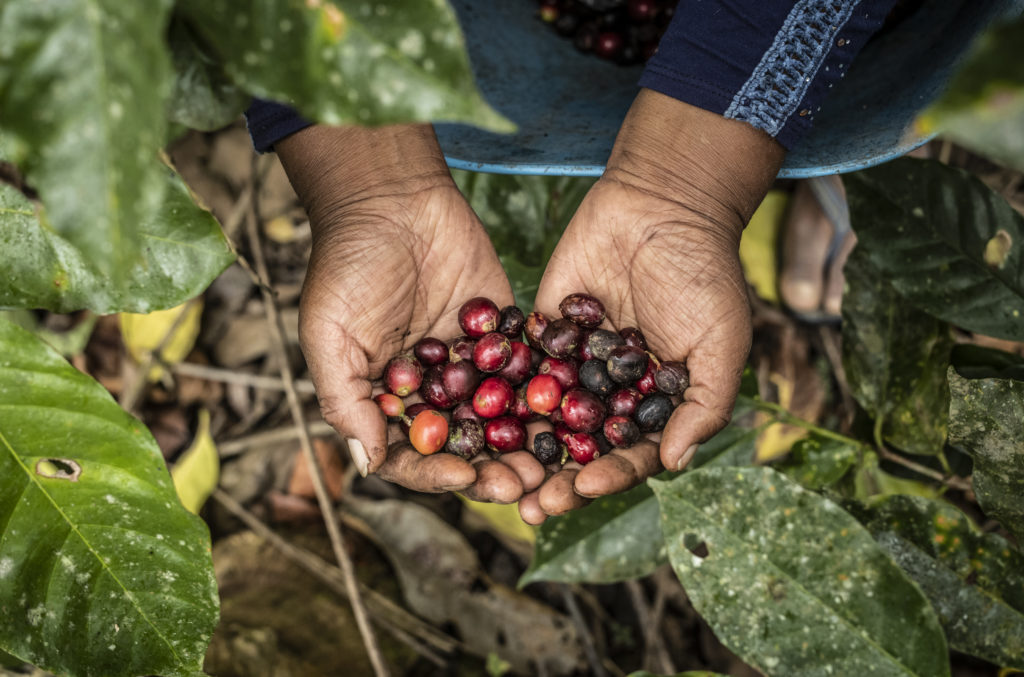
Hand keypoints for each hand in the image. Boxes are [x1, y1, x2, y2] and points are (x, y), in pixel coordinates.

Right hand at [277, 124, 539, 500]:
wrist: (391, 198)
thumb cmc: (348, 264)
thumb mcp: (330, 335)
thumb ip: (345, 400)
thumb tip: (369, 464)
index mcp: (388, 400)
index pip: (412, 454)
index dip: (435, 472)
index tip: (462, 476)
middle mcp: (432, 391)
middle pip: (465, 446)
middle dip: (491, 468)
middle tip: (520, 483)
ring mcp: (471, 365)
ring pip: (502, 418)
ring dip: (524, 443)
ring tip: (549, 461)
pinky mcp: (505, 335)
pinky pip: (528, 369)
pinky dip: (546, 392)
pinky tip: (568, 410)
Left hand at [519, 91, 785, 523]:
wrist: (662, 204)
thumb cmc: (703, 275)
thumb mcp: (721, 343)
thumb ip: (703, 404)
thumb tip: (673, 463)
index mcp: (653, 404)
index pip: (628, 454)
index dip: (608, 476)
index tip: (584, 490)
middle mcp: (609, 393)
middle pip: (578, 448)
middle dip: (556, 479)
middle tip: (530, 505)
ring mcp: (573, 365)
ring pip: (544, 418)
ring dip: (522, 451)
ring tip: (495, 475)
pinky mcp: (541, 334)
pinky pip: (518, 368)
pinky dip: (498, 394)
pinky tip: (473, 417)